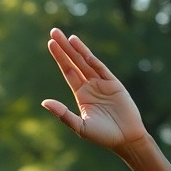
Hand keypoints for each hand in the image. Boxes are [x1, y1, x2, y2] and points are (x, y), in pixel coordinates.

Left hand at [41, 29, 146, 152]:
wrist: (126, 139)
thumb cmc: (102, 136)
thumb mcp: (79, 126)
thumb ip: (62, 114)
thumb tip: (44, 102)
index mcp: (81, 94)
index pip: (68, 71)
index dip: (59, 58)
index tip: (50, 44)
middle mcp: (90, 86)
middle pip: (74, 62)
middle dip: (64, 48)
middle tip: (54, 31)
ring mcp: (103, 83)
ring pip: (87, 62)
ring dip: (78, 49)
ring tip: (68, 37)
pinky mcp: (115, 85)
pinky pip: (102, 70)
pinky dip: (93, 62)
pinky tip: (84, 52)